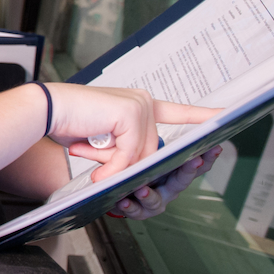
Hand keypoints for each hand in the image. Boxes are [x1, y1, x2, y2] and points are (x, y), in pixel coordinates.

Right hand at [44, 83, 219, 180]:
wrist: (46, 110)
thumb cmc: (70, 123)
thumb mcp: (106, 144)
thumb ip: (129, 152)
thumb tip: (139, 172)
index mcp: (140, 104)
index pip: (179, 111)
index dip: (203, 115)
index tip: (227, 114)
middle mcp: (143, 102)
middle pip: (152, 149)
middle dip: (123, 161)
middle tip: (91, 152)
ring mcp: (139, 106)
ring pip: (142, 154)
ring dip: (115, 165)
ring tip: (87, 153)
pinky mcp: (131, 113)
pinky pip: (131, 154)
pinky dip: (112, 164)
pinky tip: (94, 161)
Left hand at [109, 145, 222, 219]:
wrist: (105, 174)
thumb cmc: (123, 154)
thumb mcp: (134, 138)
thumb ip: (144, 134)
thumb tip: (149, 122)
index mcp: (172, 163)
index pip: (193, 157)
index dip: (208, 154)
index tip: (216, 146)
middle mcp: (167, 181)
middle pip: (182, 179)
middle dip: (189, 170)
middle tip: (193, 161)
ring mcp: (155, 196)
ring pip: (158, 199)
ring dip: (151, 194)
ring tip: (142, 189)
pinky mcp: (138, 208)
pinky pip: (136, 209)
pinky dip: (131, 206)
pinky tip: (123, 200)